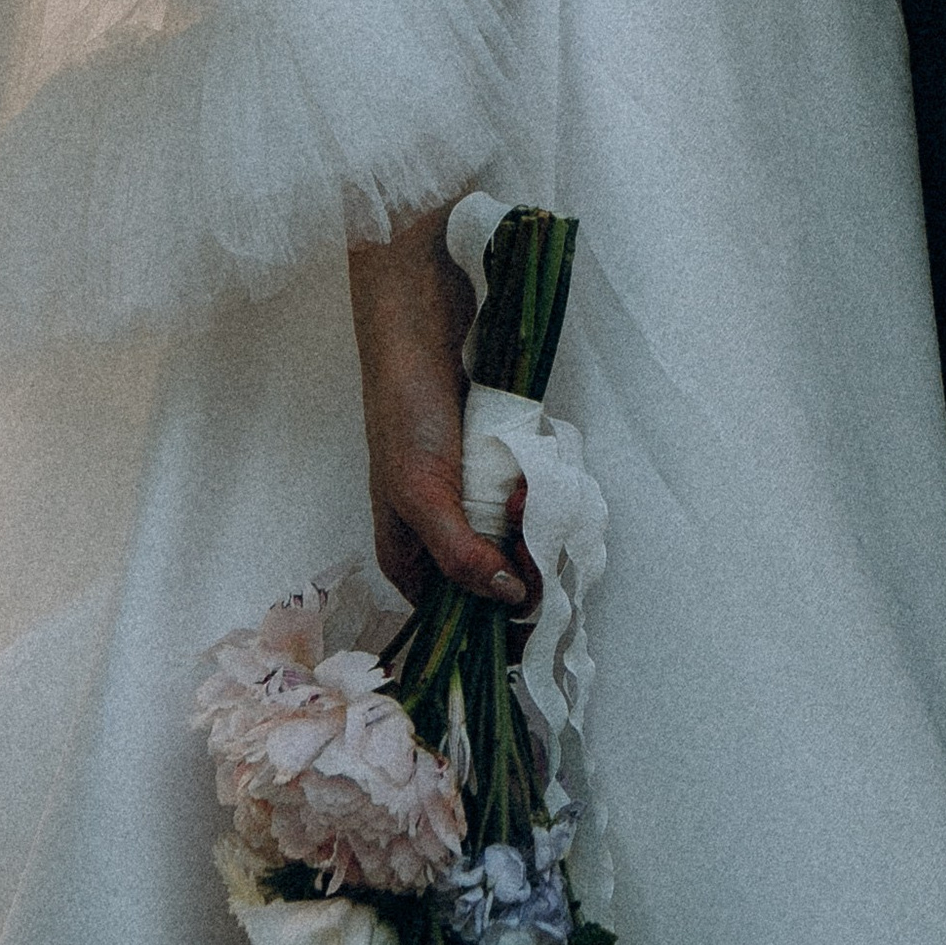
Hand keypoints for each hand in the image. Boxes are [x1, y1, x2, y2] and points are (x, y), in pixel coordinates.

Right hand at [347, 211, 531, 611]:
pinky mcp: (491, 464)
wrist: (420, 324)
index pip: (457, 621)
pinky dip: (537, 491)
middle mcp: (437, 534)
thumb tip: (507, 599)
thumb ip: (460, 553)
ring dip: (533, 527)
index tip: (528, 587)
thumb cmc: (407, 408)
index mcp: (408, 556)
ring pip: (515, 541)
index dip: (496, 618)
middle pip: (495, 582)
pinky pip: (525, 497)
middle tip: (528, 524)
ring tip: (528, 492)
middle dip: (522, 563)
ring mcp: (466, 498)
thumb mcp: (422, 490)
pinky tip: (535, 474)